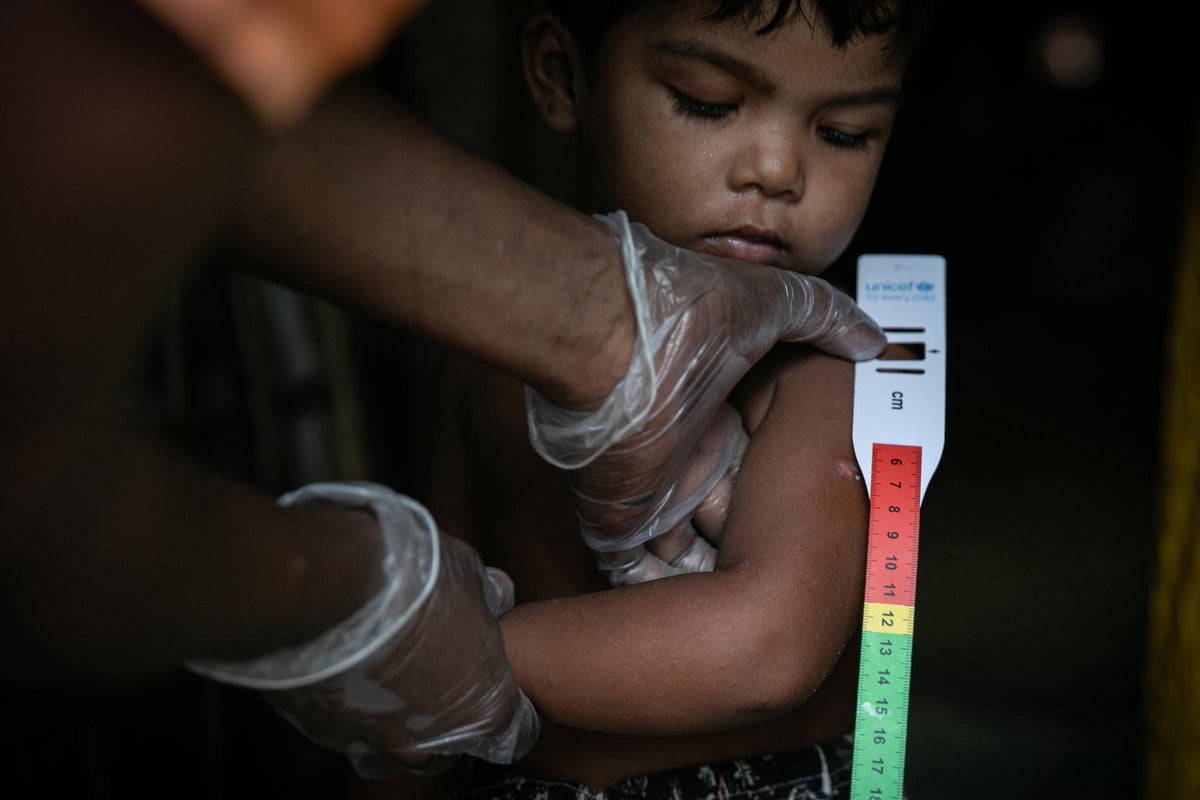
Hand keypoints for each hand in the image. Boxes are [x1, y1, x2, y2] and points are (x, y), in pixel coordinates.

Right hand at [188, 482, 537, 776]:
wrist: (330, 592)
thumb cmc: (413, 582)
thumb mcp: (470, 574)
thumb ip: (486, 597)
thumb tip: (495, 595)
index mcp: (487, 708)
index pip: (516, 730)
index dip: (505, 699)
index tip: (489, 672)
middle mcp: (435, 742)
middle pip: (454, 743)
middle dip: (449, 711)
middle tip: (435, 665)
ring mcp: (380, 744)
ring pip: (398, 743)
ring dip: (399, 714)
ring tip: (388, 665)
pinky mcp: (328, 735)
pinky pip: (351, 730)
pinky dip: (354, 704)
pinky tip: (349, 665)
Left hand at [526, 211, 885, 584]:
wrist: (619, 340)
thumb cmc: (692, 316)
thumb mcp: (772, 303)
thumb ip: (824, 316)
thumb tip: (873, 338)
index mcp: (714, 414)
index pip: (751, 463)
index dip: (779, 489)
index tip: (821, 517)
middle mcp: (683, 455)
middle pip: (723, 514)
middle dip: (749, 543)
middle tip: (797, 575)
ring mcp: (648, 490)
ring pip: (683, 551)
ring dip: (709, 578)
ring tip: (756, 611)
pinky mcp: (618, 519)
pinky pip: (634, 571)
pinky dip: (655, 593)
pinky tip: (696, 616)